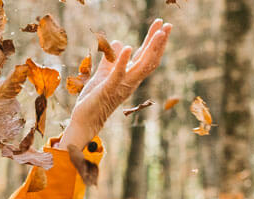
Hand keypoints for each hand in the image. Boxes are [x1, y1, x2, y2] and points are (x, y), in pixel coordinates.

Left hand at [58, 20, 172, 149]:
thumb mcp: (102, 74)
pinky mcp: (108, 89)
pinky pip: (118, 74)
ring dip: (151, 48)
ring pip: (142, 66)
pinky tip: (127, 47)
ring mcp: (121, 85)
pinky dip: (123, 61)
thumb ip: (110, 60)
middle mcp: (130, 81)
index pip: (146, 56)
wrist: (85, 119)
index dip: (154, 40)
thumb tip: (117, 41)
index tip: (161, 24)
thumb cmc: (94, 99)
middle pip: (150, 59)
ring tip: (159, 32)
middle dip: (159, 42)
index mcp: (129, 76)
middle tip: (168, 24)